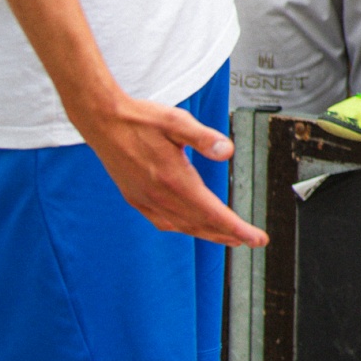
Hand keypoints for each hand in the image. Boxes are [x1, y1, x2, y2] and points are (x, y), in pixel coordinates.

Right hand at [72, 89, 266, 247]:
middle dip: (229, 235)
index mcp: (173, 179)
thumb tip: (227, 151)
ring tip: (229, 237)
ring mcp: (144, 199)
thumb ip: (204, 137)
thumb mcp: (177, 121)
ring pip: (182, 226)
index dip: (237, 228)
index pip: (213, 212)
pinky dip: (183, 227)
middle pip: (201, 224)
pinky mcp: (135, 198)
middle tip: (252, 241)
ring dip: (208, 234)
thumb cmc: (141, 119)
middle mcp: (158, 195)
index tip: (257, 238)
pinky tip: (191, 226)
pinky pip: (162, 221)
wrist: (103, 122)